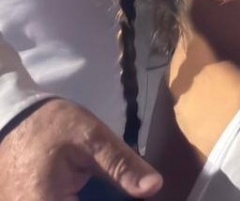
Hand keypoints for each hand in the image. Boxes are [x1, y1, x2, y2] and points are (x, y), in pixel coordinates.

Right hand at [0, 99, 162, 199]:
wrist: (15, 118)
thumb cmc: (52, 125)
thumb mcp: (93, 138)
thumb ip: (121, 165)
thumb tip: (153, 186)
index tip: (138, 194)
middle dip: (106, 199)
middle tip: (125, 188)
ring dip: (95, 197)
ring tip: (113, 188)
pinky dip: (80, 197)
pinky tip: (94, 189)